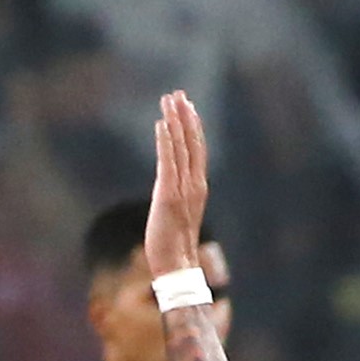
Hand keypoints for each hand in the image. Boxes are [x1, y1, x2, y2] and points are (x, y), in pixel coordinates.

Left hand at [144, 90, 207, 274]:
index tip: (187, 106)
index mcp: (198, 188)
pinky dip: (167, 142)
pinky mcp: (169, 195)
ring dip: (175, 121)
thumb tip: (171, 192)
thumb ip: (178, 198)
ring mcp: (183, 189)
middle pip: (192, 143)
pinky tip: (162, 125)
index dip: (193, 127)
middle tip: (178, 94)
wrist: (176, 266)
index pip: (197, 150)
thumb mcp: (177, 216)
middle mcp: (195, 184)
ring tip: (170, 100)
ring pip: (182, 147)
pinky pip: (169, 162)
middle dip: (185, 116)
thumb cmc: (174, 246)